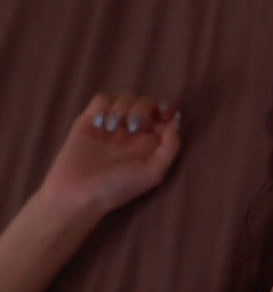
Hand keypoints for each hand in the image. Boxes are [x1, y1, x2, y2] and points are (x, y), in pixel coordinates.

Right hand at [39, 93, 181, 214]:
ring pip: (125, 98)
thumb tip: (175, 123)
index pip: (165, 116)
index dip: (165, 111)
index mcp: (150, 143)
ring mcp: (112, 125)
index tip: (161, 116)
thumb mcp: (152, 173)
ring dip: (123, 108)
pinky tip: (100, 124)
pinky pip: (101, 99)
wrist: (77, 193)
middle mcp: (133, 132)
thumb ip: (170, 148)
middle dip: (143, 109)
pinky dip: (103, 106)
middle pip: (146, 103)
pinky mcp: (90, 120)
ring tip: (112, 128)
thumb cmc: (117, 188)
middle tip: (131, 127)